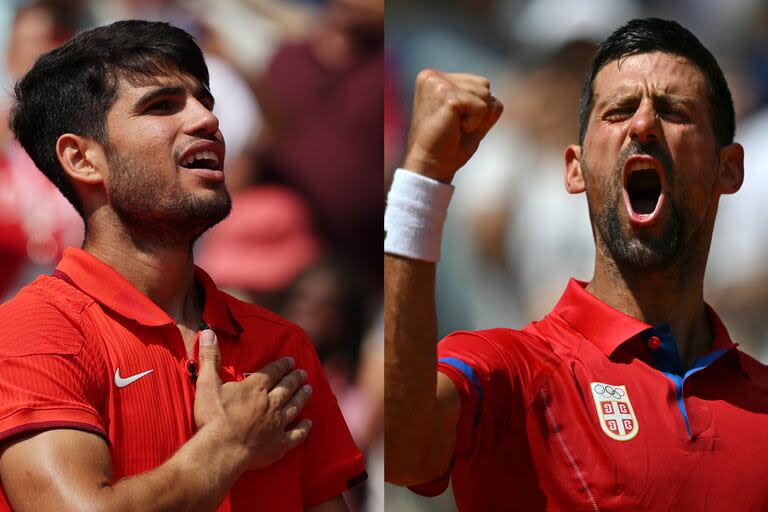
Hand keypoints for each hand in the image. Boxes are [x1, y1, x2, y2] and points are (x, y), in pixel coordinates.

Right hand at [194, 330, 312, 469]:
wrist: (222, 449)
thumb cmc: (213, 417)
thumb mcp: (207, 383)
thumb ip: (210, 358)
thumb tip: (209, 331)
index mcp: (255, 387)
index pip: (273, 372)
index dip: (282, 365)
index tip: (291, 361)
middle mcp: (271, 402)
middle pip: (287, 387)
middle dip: (296, 378)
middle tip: (303, 373)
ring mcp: (277, 423)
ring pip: (295, 406)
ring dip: (303, 396)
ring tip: (309, 389)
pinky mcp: (279, 444)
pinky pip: (296, 435)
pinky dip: (304, 428)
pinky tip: (309, 424)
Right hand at [402, 69, 502, 182]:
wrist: (430, 166)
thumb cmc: (447, 145)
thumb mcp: (466, 117)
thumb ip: (478, 100)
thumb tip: (496, 100)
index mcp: (434, 77)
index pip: (480, 83)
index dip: (478, 109)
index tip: (454, 123)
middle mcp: (433, 76)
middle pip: (485, 85)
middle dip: (479, 112)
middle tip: (456, 127)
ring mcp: (438, 83)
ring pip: (485, 94)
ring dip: (477, 118)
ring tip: (454, 127)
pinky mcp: (446, 95)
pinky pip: (482, 107)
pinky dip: (475, 124)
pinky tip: (455, 129)